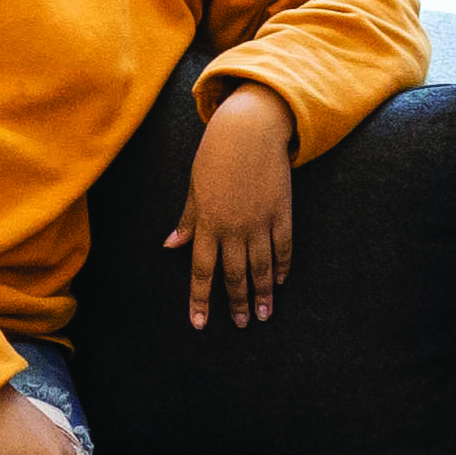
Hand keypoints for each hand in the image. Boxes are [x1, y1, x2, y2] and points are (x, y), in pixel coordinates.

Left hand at [173, 84, 300, 327]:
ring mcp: (261, 221)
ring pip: (261, 267)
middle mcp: (234, 227)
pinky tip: (279, 281)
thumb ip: (187, 220)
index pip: (201, 270)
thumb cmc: (215, 156)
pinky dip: (282, 266)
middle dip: (236, 303)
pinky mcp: (282, 212)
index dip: (200, 299)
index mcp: (208, 222)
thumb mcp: (195, 187)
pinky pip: (284, 247)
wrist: (250, 129)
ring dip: (261, 294)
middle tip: (240, 324)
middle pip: (234, 275)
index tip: (199, 323)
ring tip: (263, 315)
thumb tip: (171, 246)